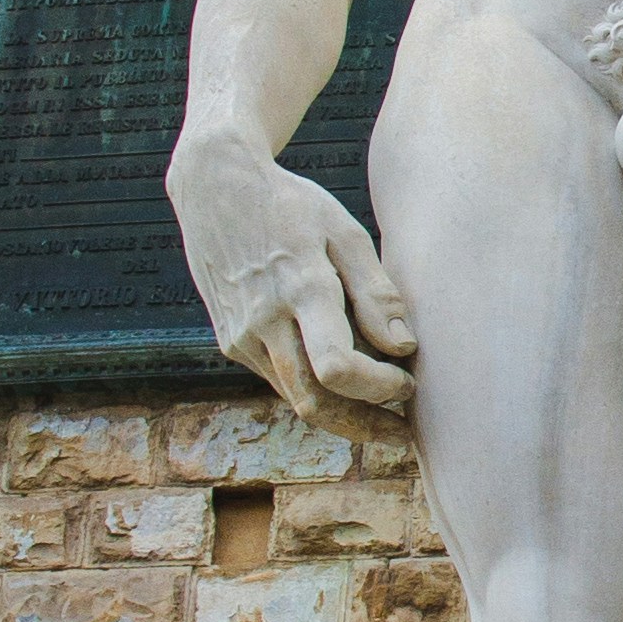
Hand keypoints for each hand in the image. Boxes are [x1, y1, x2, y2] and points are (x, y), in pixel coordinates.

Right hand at [164, 135, 416, 420]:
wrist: (215, 188)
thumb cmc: (291, 205)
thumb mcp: (344, 232)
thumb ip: (376, 291)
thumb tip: (405, 348)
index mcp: (299, 286)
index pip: (336, 367)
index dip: (378, 388)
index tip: (407, 381)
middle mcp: (263, 320)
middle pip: (314, 402)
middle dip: (364, 427)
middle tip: (403, 433)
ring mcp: (241, 336)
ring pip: (296, 398)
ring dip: (342, 414)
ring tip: (383, 408)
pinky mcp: (230, 342)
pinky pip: (280, 380)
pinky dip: (315, 389)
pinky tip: (344, 379)